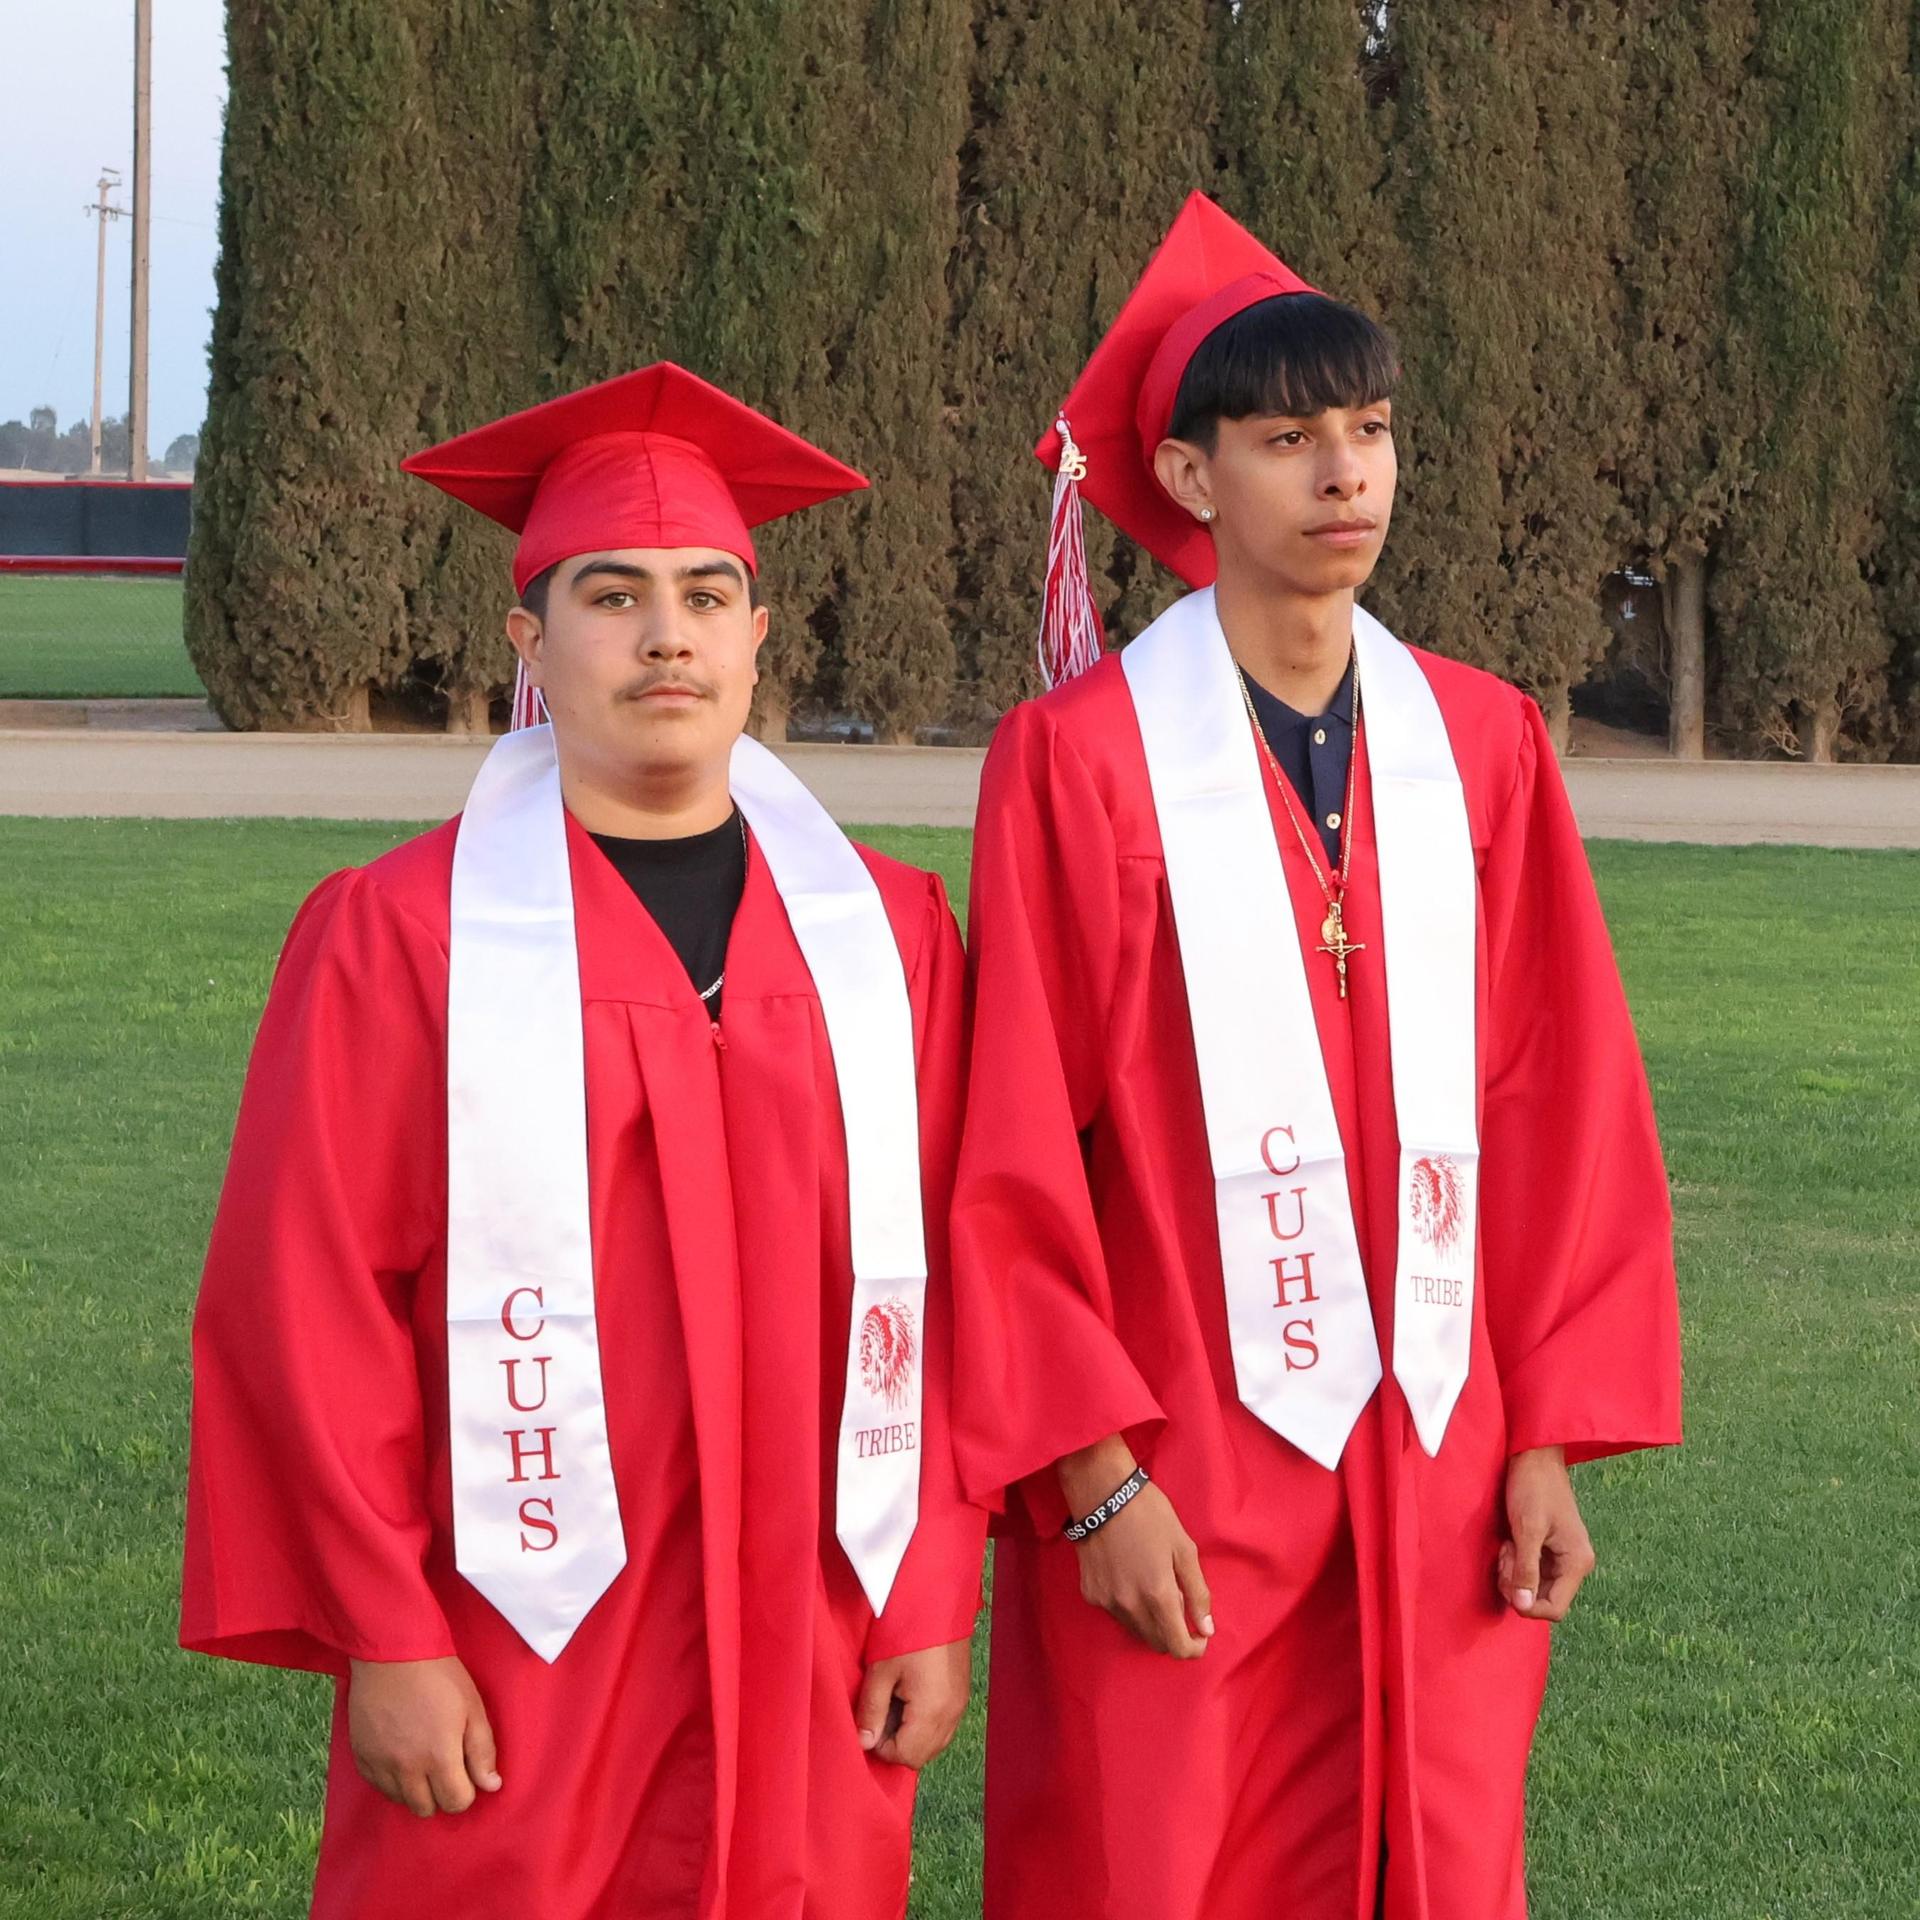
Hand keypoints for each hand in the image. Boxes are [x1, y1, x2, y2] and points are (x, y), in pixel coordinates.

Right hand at [347, 1655, 501, 1815]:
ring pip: (401, 1801)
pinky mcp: (361, 1757)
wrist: (393, 1652)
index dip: (466, 1791)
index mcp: (439, 1757)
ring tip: (423, 1761)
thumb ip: (482, 1751)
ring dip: (416, 1789)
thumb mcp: (473, 1707)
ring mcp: (380, 1764)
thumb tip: (491, 1786)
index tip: (466, 1772)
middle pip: (426, 1809)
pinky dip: (392, 1780)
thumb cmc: (439, 1675)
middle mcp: (407, 1769)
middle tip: (446, 1767)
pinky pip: (378, 1787)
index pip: (456, 1802)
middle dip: (441, 1794)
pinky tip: (401, 1757)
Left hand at [854, 1638, 971, 1769]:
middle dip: (898, 1743)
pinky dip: (926, 1721)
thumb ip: (871, 1711)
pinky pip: (944, 1725)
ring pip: (935, 1742)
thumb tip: (864, 1743)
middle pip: (922, 1754)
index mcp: (932, 1711)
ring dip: (913, 1734)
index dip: (882, 1746)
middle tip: (881, 1711)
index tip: (871, 1720)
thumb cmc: (906, 1630)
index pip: (906, 1756)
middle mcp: (952, 1714)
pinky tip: (912, 1694)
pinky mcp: (963, 1692)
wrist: (938, 1596)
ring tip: (896, 1701)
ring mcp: (961, 1703)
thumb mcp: (880, 1670)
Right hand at [1058, 1435, 1213, 1658]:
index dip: (1194, 1647)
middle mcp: (1130, 1606)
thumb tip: (1207, 1629)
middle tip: (1179, 1601)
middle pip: (1157, 1643)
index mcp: (1158, 1595)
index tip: (1200, 1634)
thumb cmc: (1149, 1515)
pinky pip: (1117, 1614)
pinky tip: (1130, 1577)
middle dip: (1174, 1633)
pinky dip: (1130, 1606)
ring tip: (1154, 1585)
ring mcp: (1107, 1601)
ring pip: (1137, 1630)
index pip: (1178, 1646)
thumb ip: (1198, 1593)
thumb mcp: (1184, 1548)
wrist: (1102, 1493)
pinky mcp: (1091, 1594)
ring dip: (1151, 1621)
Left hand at [1498, 1445, 1596, 1621]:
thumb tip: (1523, 1605)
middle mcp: (1574, 1564)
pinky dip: (1515, 1563)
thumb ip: (1526, 1569)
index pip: (1555, 1609)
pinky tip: (1508, 1543)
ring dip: (1514, 1573)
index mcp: (1577, 1563)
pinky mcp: (1548, 1549)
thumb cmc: (1533, 1486)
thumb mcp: (1527, 1529)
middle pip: (1543, 1599)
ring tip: (1506, 1546)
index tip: (1507, 1581)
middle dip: (1517, 1585)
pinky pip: (1530, 1570)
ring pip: (1534, 1586)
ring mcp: (1561, 1557)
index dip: (1527, 1605)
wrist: (1534, 1455)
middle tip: (1505, 1556)